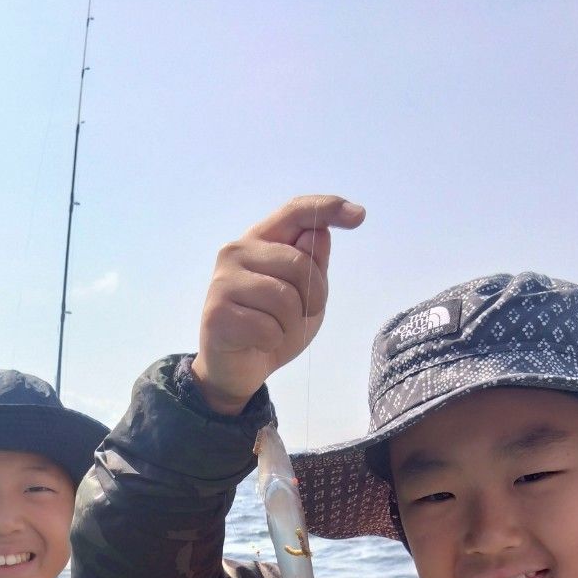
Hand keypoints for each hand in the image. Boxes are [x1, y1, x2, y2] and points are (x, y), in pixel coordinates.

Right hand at [191, 194, 364, 413]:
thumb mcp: (306, 296)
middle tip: (299, 316)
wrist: (239, 369)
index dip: (328, 208)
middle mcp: (236, 251)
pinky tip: (257, 343)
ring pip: (284, 298)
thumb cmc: (273, 327)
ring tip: (274, 330)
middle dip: (313, 298)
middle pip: (299, 263)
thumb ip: (312, 264)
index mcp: (260, 240)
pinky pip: (268, 327)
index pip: (295, 211)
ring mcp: (223, 281)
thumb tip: (319, 232)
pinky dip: (272, 341)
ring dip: (290, 325)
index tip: (359, 216)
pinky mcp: (217, 313)